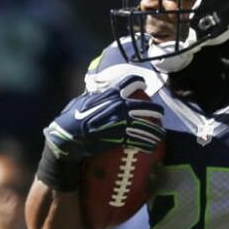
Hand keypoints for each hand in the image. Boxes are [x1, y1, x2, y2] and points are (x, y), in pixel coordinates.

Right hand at [44, 75, 163, 161]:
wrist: (67, 136)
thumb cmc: (71, 117)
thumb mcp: (83, 99)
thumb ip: (96, 95)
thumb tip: (100, 90)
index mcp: (110, 94)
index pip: (131, 82)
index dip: (140, 82)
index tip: (145, 86)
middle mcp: (119, 106)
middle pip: (146, 106)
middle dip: (156, 110)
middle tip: (160, 113)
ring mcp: (121, 122)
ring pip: (146, 126)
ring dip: (156, 131)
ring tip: (160, 134)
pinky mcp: (120, 137)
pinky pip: (139, 141)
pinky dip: (147, 144)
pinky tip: (152, 147)